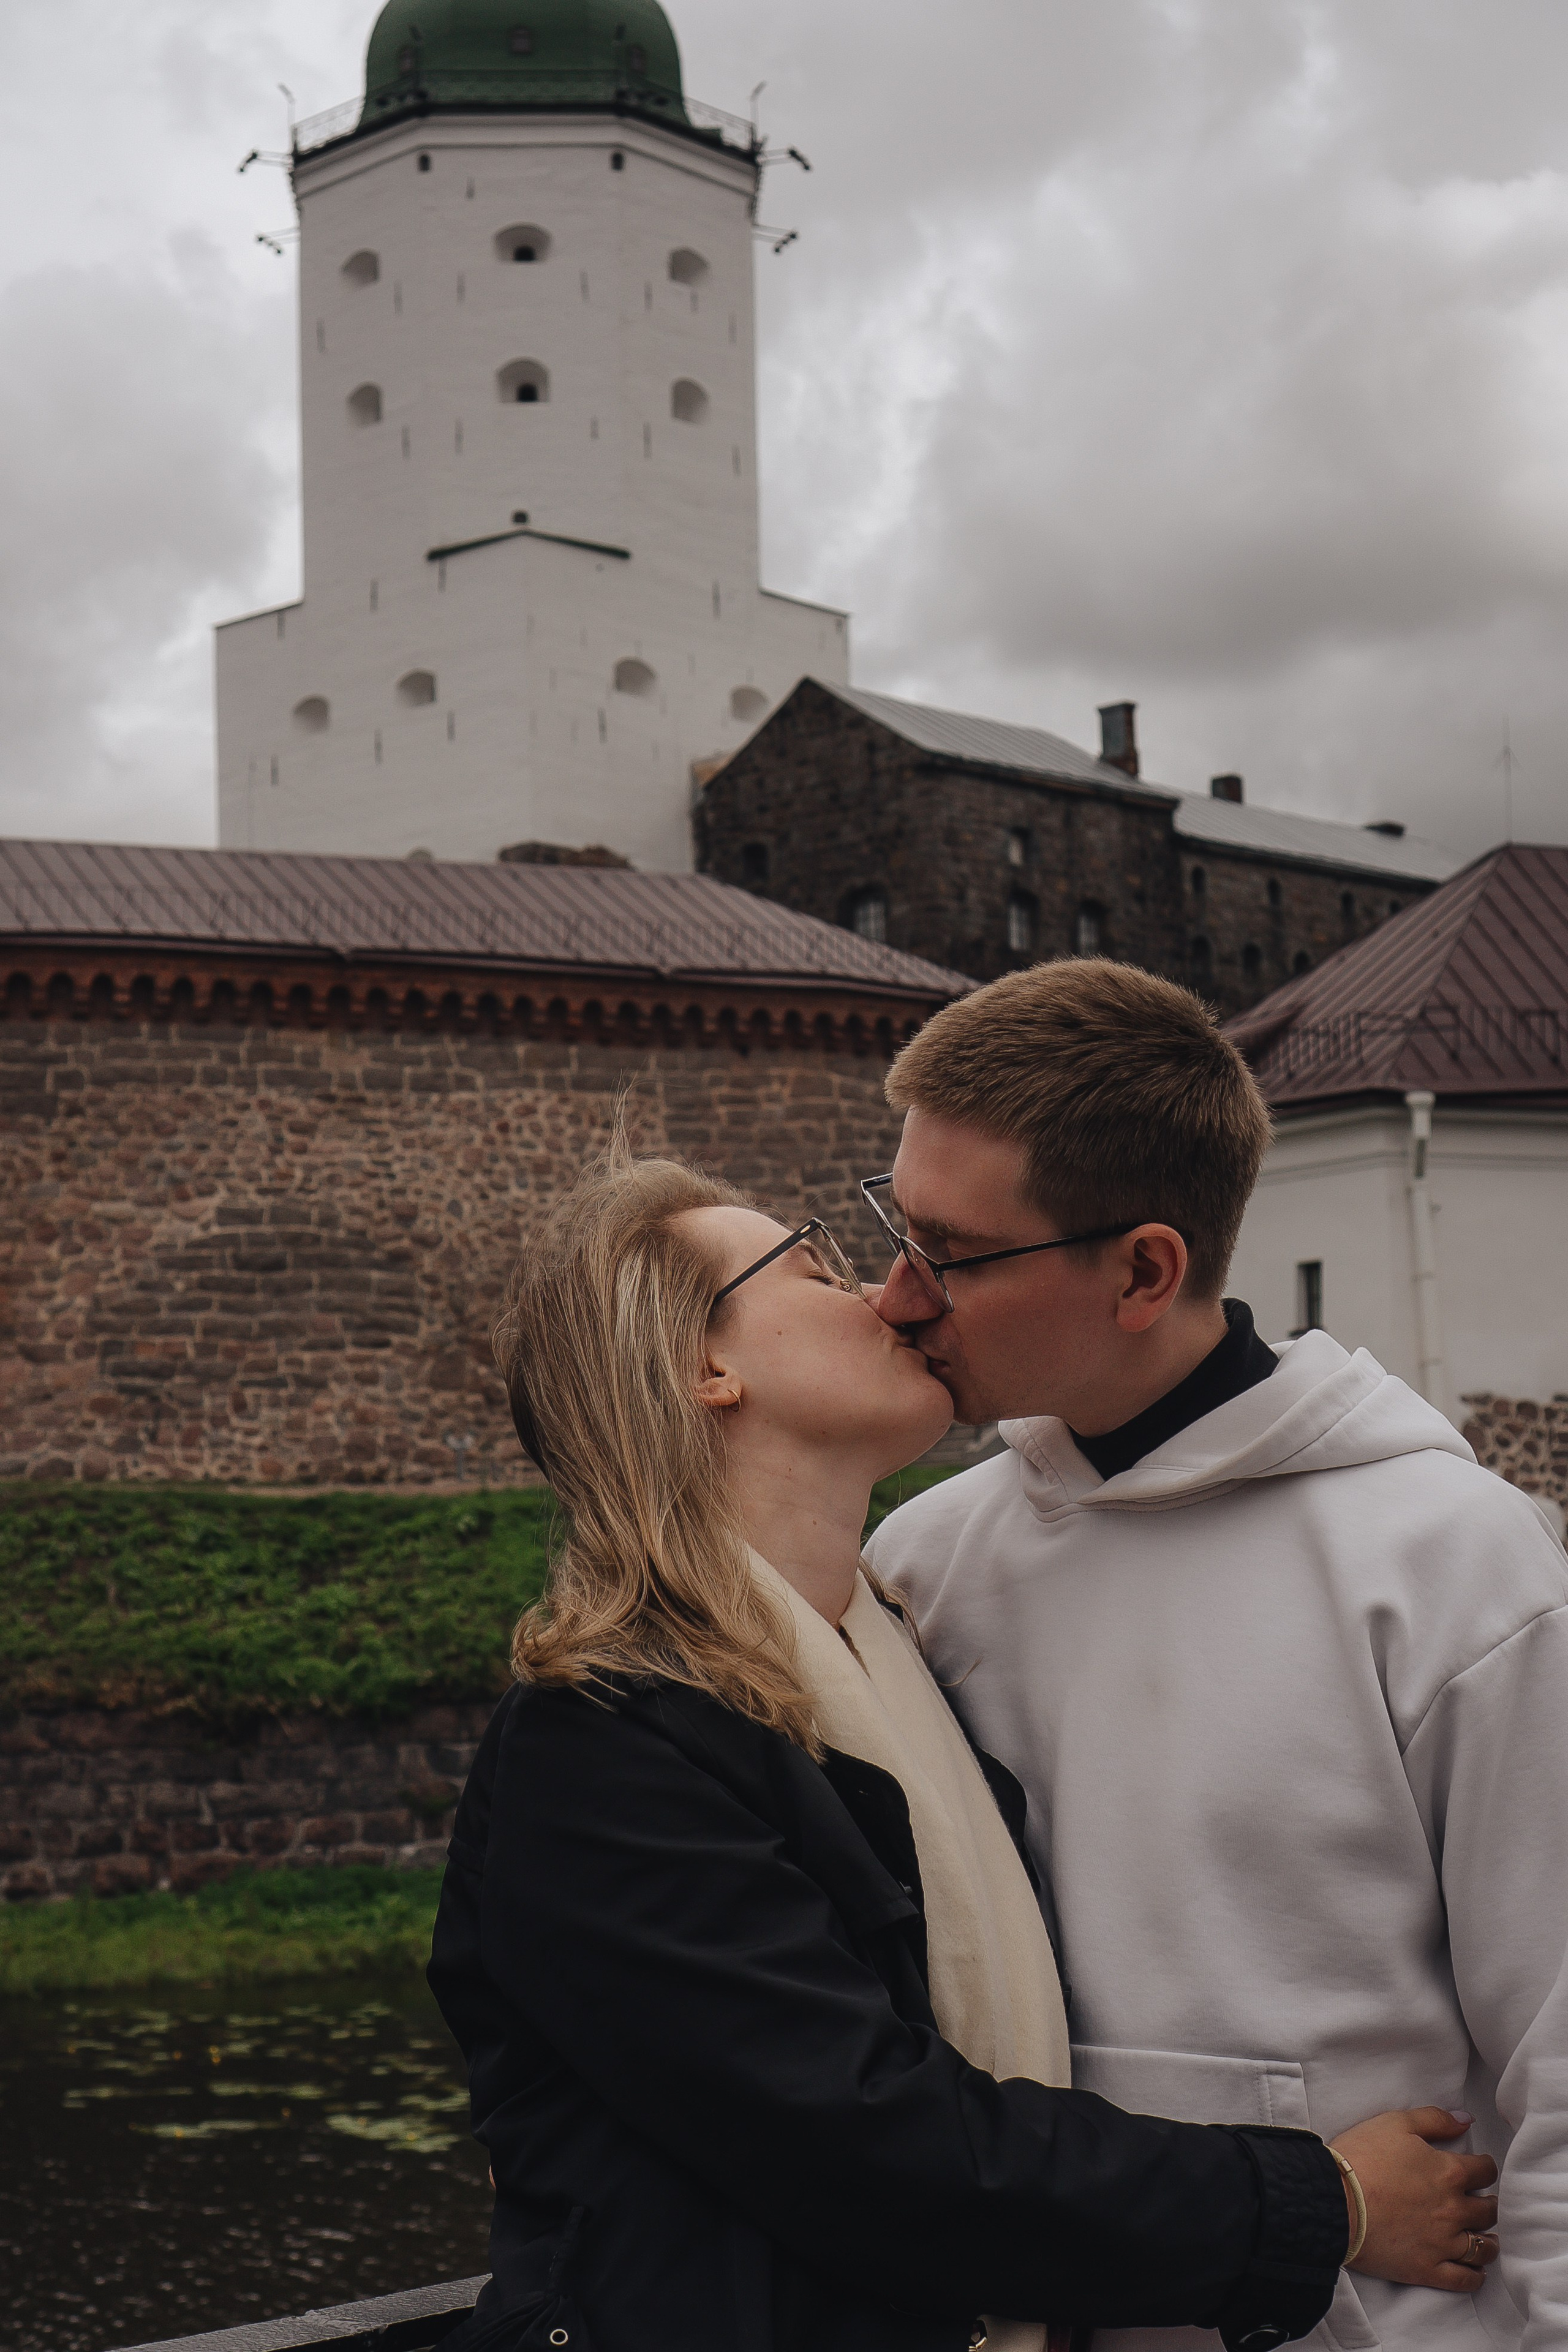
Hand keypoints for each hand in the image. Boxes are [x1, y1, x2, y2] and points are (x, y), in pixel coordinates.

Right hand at [1332, 2107, 1498, 2291]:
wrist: (1334, 2200)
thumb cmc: (1362, 2157)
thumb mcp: (1395, 2123)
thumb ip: (1434, 2119)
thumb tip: (1465, 2120)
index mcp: (1449, 2172)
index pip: (1485, 2171)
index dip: (1484, 2168)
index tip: (1480, 2170)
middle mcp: (1453, 2209)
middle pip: (1489, 2211)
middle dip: (1489, 2204)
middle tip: (1484, 2203)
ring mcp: (1442, 2243)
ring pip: (1482, 2248)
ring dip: (1488, 2242)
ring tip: (1486, 2239)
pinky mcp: (1427, 2269)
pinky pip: (1463, 2279)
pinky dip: (1474, 2277)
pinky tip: (1475, 2272)